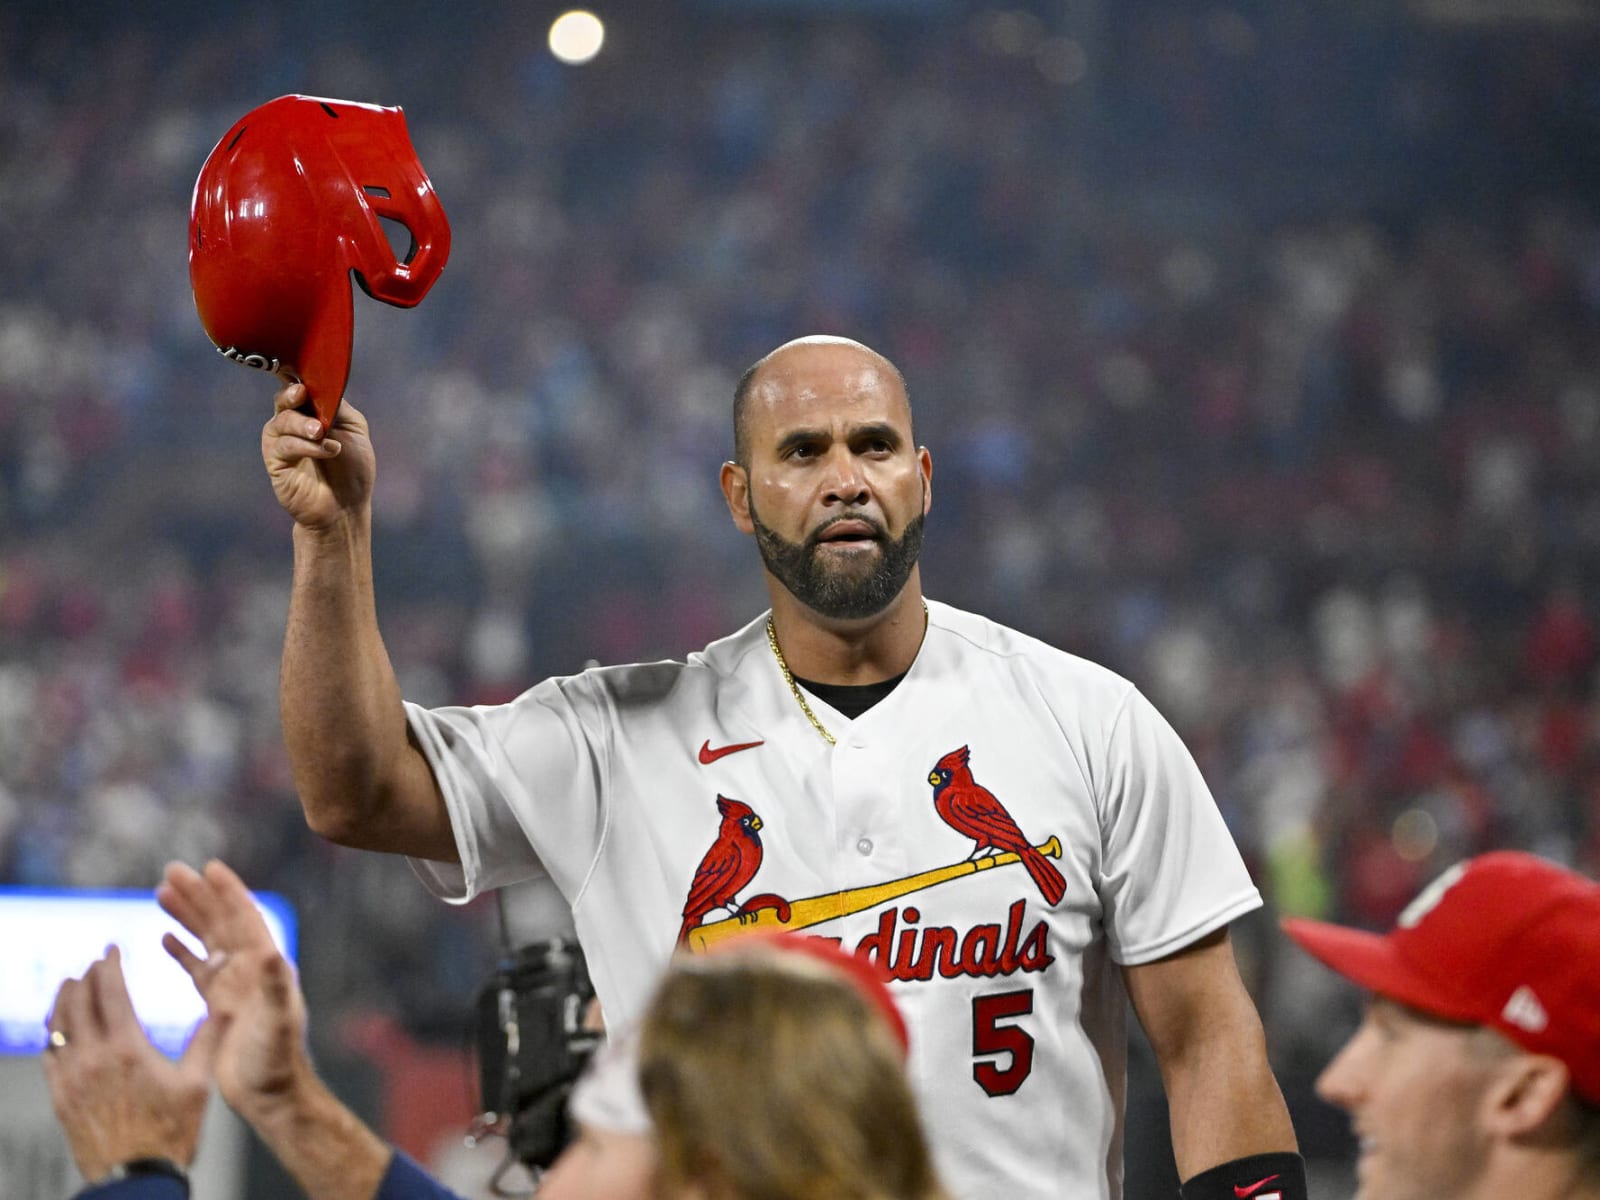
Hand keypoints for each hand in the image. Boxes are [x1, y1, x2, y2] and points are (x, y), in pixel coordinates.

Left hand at [43, 946, 217, 1180]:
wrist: (135, 1177)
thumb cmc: (168, 1134)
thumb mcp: (197, 1084)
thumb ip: (208, 1041)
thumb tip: (227, 1009)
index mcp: (127, 1049)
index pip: (110, 991)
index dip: (109, 964)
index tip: (112, 949)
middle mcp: (93, 1059)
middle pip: (78, 1002)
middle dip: (85, 977)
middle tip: (94, 964)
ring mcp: (71, 1078)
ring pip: (57, 1025)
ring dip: (63, 1000)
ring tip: (70, 986)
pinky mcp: (60, 1098)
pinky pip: (49, 1055)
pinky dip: (53, 1032)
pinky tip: (60, 1029)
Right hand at [158, 860, 311, 1120]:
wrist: (269, 1094)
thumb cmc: (276, 1060)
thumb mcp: (277, 1023)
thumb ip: (277, 989)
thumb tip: (274, 955)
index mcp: (264, 967)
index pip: (245, 919)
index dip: (228, 892)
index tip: (210, 866)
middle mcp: (251, 969)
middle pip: (221, 921)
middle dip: (199, 895)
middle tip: (172, 870)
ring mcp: (234, 984)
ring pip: (207, 940)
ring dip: (187, 916)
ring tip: (161, 892)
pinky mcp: (218, 1003)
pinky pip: (197, 968)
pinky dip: (183, 951)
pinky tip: (164, 937)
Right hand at [260, 382, 376, 529]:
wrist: (346, 506)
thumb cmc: (353, 468)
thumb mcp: (354, 430)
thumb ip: (337, 407)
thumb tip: (321, 387)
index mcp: (314, 411)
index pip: (301, 387)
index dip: (301, 379)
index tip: (305, 378)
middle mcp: (294, 422)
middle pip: (285, 399)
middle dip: (293, 396)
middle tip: (304, 397)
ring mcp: (283, 441)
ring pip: (282, 420)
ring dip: (302, 424)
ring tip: (321, 434)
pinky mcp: (276, 461)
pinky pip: (284, 445)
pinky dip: (305, 446)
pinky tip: (326, 451)